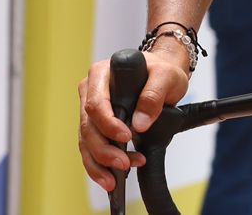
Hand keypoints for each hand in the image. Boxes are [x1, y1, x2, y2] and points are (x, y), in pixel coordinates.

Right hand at [76, 46, 190, 192]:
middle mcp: (91, 91)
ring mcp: (91, 110)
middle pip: (87, 126)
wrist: (162, 77)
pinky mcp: (95, 126)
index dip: (108, 123)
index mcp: (101, 74)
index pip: (96, 103)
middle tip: (123, 163)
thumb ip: (154, 96)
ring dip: (100, 163)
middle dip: (103, 150)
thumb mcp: (166, 76)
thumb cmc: (160, 71)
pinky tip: (110, 178)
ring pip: (86, 142)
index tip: (126, 137)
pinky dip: (99, 166)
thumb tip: (140, 123)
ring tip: (114, 180)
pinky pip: (90, 149)